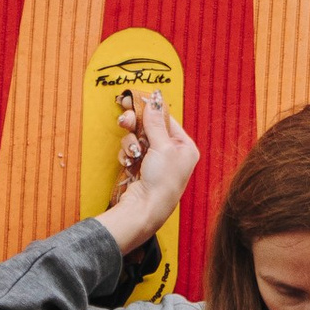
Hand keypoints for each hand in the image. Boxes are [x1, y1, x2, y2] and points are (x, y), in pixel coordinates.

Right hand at [101, 87, 198, 252]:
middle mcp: (172, 153)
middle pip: (149, 127)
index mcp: (185, 147)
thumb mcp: (162, 147)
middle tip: (124, 120)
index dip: (150, 110)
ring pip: (136, 138)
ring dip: (130, 144)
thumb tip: (154, 101)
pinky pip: (130, 151)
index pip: (166, 120)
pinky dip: (127, 155)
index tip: (134, 100)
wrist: (146, 209)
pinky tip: (129, 163)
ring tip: (132, 155)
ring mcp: (156, 160)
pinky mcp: (141, 167)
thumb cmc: (162, 180)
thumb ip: (155, 123)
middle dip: (135, 126)